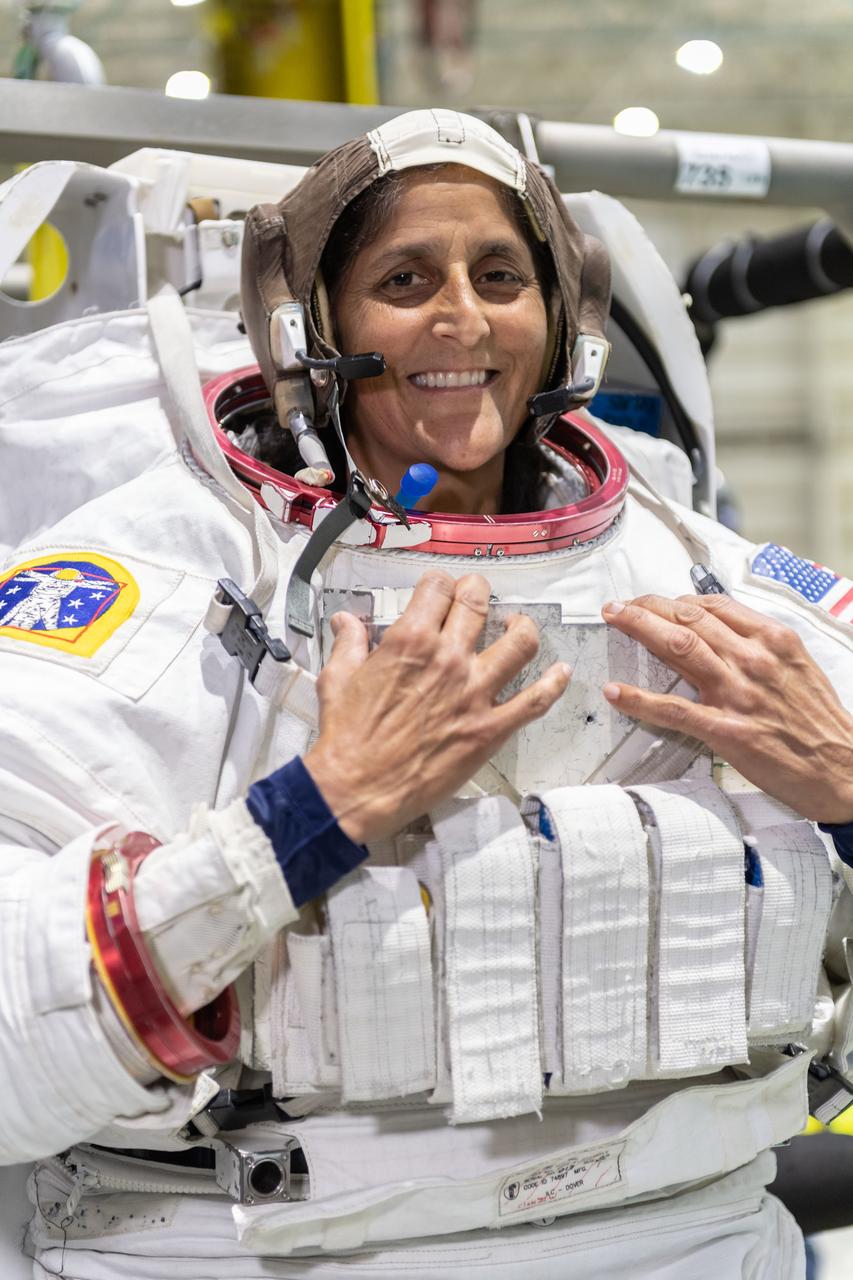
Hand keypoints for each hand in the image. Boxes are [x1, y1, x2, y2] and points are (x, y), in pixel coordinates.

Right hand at [304, 570, 570, 841]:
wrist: (357, 789)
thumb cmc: (346, 738)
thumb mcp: (337, 680)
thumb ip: (349, 644)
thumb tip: (347, 622)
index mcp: (410, 641)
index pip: (439, 587)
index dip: (440, 584)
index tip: (440, 591)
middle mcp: (449, 659)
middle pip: (479, 602)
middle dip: (478, 592)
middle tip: (476, 599)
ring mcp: (474, 693)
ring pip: (520, 643)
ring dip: (522, 629)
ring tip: (517, 627)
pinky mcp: (490, 729)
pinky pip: (536, 701)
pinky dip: (554, 684)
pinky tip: (561, 672)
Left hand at [601, 592, 852, 823]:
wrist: (842, 768)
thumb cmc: (819, 721)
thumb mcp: (798, 666)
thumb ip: (761, 645)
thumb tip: (722, 629)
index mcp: (773, 640)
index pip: (713, 606)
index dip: (676, 600)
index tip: (655, 601)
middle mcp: (753, 659)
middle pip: (688, 619)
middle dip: (647, 607)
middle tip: (620, 605)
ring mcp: (738, 694)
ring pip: (678, 648)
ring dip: (638, 629)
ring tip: (614, 620)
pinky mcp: (726, 730)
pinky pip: (673, 709)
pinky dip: (639, 699)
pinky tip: (616, 692)